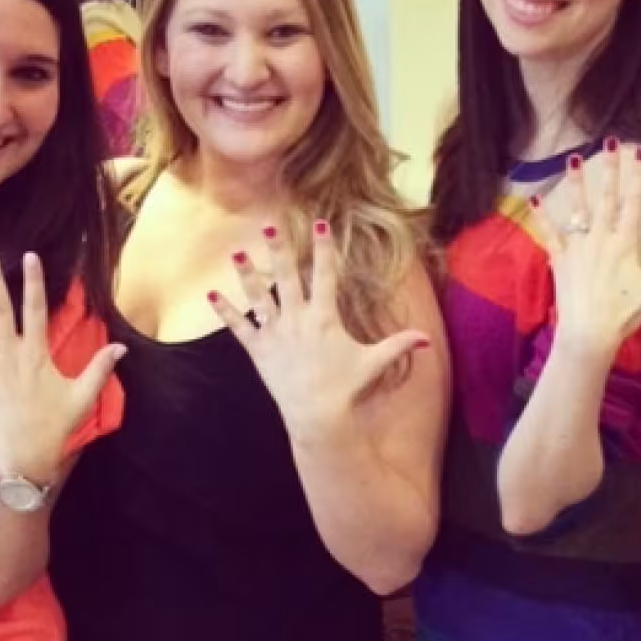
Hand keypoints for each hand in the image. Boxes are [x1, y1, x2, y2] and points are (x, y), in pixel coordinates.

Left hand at [0, 250, 124, 479]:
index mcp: (36, 354)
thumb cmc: (57, 423)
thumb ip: (100, 368)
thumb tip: (121, 347)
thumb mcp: (84, 395)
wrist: (26, 452)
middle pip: (0, 309)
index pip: (35, 309)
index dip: (33, 282)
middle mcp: (10, 355)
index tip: (30, 257)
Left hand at [208, 219, 429, 440]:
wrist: (318, 415)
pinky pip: (239, 327)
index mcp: (325, 317)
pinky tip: (213, 294)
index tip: (320, 224)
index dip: (324, 248)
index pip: (326, 275)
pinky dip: (226, 311)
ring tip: (237, 254)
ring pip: (259, 297)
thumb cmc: (346, 388)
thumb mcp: (374, 363)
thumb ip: (399, 345)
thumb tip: (428, 339)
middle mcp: (298, 319)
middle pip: (287, 277)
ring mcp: (276, 333)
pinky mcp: (259, 350)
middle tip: (270, 226)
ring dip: (247, 275)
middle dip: (279, 250)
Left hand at [530, 141, 640, 359]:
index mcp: (625, 243)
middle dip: (610, 168)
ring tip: (572, 158)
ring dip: (576, 183)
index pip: (635, 203)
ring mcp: (578, 248)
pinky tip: (534, 199)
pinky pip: (549, 234)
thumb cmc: (624, 314)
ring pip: (578, 209)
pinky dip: (542, 217)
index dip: (639, 176)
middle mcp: (601, 239)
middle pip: (607, 197)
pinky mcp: (560, 260)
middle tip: (611, 141)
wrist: (589, 334)